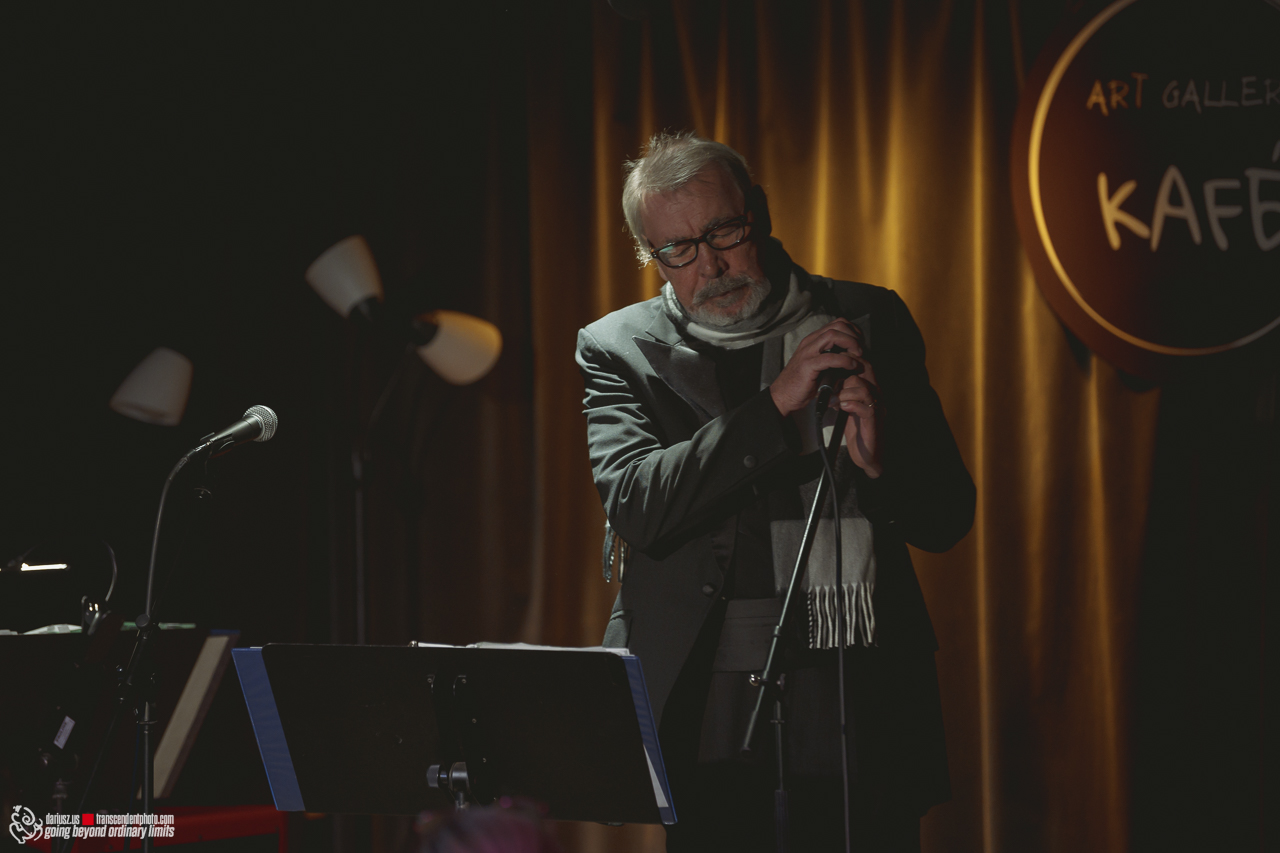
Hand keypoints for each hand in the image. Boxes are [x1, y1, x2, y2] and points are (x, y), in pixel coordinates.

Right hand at [769, 319, 863, 416]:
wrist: (784, 395)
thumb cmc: (803, 382)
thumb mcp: (819, 364)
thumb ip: (831, 356)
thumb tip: (852, 354)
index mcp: (814, 340)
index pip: (838, 323)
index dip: (853, 330)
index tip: (861, 343)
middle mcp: (810, 342)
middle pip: (837, 325)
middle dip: (854, 335)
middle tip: (861, 349)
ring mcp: (808, 352)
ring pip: (833, 335)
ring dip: (850, 343)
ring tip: (858, 355)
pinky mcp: (808, 365)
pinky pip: (830, 357)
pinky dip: (845, 360)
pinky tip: (852, 366)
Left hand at [835, 356, 881, 477]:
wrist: (867, 453)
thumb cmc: (857, 429)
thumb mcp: (847, 406)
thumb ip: (843, 393)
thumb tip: (830, 380)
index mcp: (870, 391)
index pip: (864, 367)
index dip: (851, 361)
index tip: (836, 361)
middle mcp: (875, 396)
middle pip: (865, 373)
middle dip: (846, 374)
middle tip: (832, 382)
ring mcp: (876, 408)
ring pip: (863, 389)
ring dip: (845, 392)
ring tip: (835, 400)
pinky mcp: (874, 421)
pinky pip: (866, 408)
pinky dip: (852, 405)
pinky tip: (843, 408)